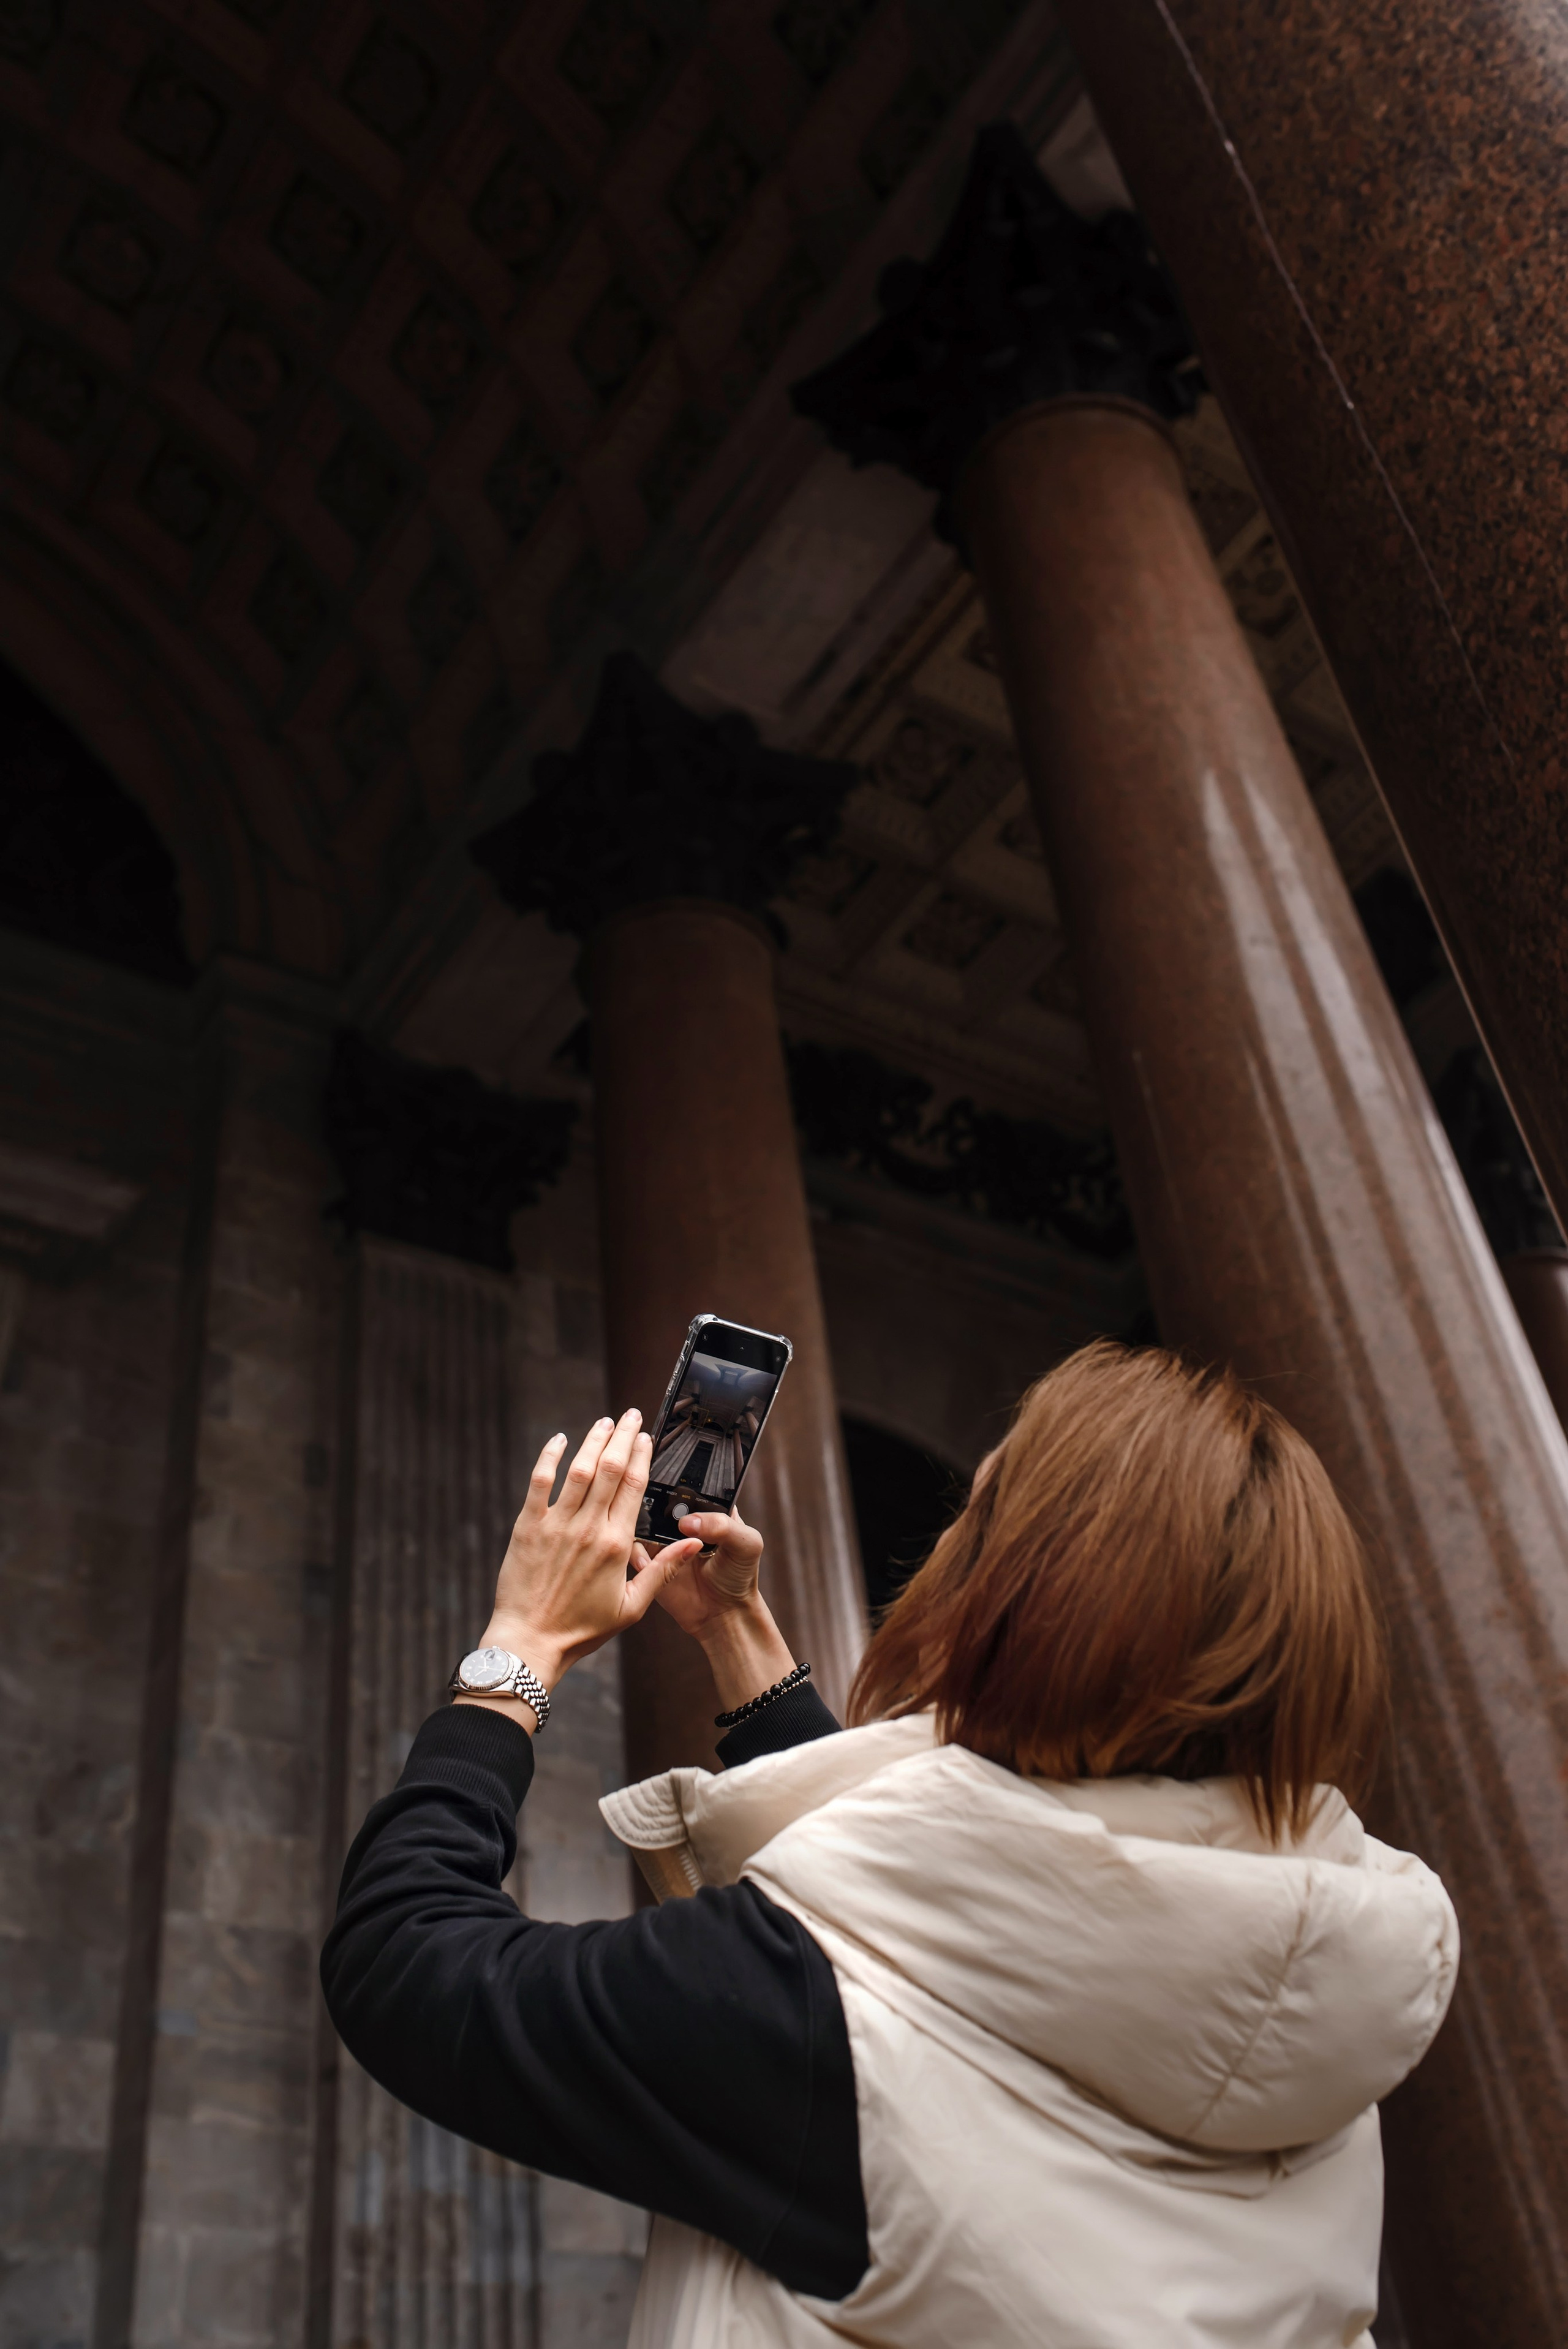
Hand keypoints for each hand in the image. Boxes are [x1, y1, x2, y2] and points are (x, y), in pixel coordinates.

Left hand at [457, 1411, 701, 1732]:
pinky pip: (538, 1481)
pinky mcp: (527, 1527)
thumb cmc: (582, 1629)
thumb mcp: (632, 1606)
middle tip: (631, 1415)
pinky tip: (558, 1440)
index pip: (634, 1487)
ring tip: (604, 1422)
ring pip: (579, 1469)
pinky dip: (549, 1457)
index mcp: (616, 1544)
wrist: (531, 1642)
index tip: (647, 1438)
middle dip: (623, 1437)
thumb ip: (663, 1570)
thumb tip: (693, 1543)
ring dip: (593, 1441)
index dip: (642, 1457)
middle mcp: (588, 1527)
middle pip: (610, 1469)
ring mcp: (556, 1524)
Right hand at [642, 1505, 796, 1715]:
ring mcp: (663, 1542)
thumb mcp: (746, 1544)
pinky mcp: (650, 1563)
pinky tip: (648, 1561)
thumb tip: (688, 1521)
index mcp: (706, 1508)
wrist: (725, 1615)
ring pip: (641, 1524)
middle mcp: (681, 1521)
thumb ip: (724, 1526)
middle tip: (654, 1513)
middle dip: (652, 1504)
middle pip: (658, 1501)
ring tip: (651, 1539)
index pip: (687, 1486)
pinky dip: (636, 1554)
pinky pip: (634, 1552)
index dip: (677, 1483)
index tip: (668, 1484)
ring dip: (640, 1527)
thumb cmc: (740, 1575)